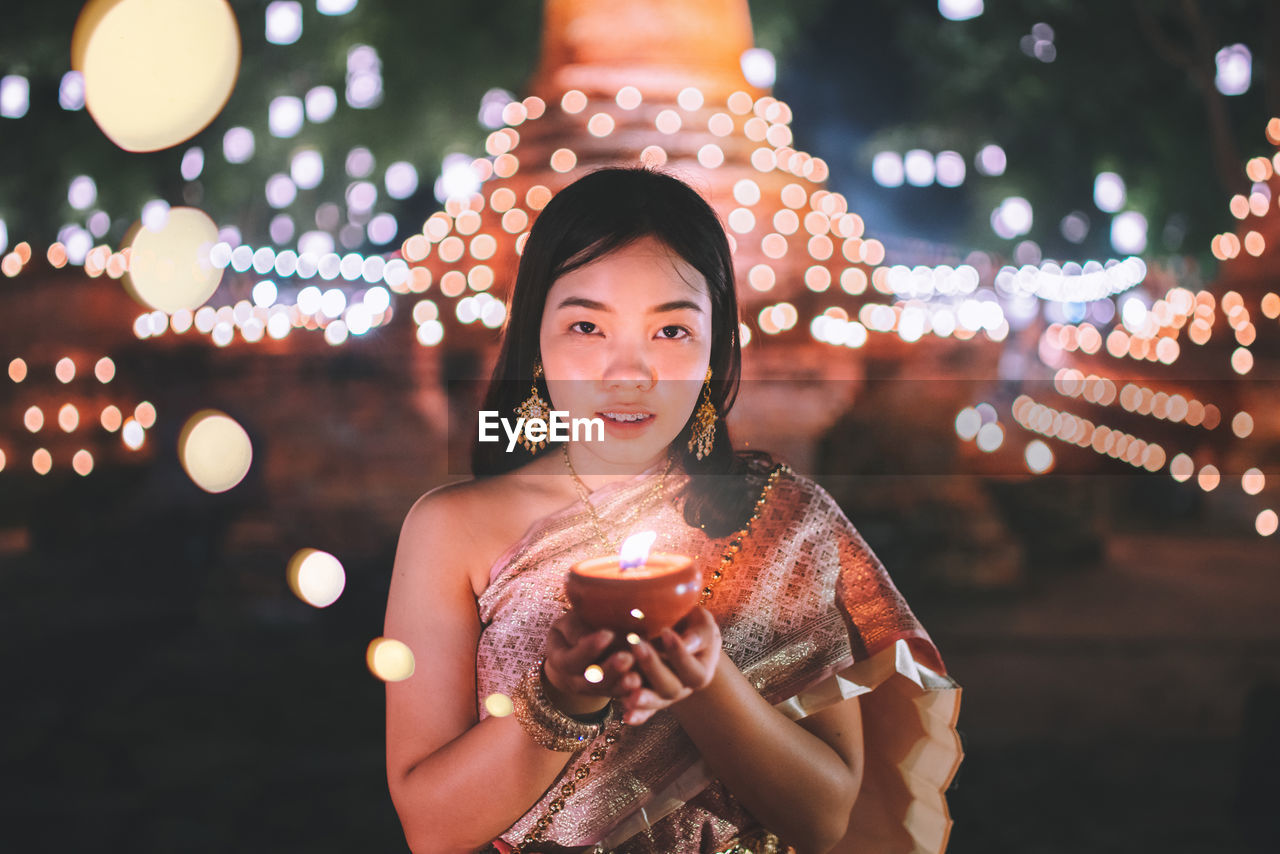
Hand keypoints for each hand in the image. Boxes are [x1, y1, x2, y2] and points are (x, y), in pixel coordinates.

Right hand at [543, 610, 642, 716]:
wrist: (577, 649)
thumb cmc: (575, 627)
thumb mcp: (569, 623)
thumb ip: (577, 629)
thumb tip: (596, 635)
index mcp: (560, 660)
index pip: (571, 659)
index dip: (589, 648)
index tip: (608, 634)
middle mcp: (574, 680)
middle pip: (589, 681)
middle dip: (609, 670)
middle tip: (627, 657)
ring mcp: (592, 689)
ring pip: (606, 691)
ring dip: (621, 685)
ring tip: (636, 678)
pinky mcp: (609, 692)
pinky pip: (619, 695)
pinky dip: (630, 692)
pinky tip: (642, 686)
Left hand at [618, 606, 721, 725]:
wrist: (677, 631)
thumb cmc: (692, 623)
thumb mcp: (701, 622)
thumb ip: (699, 634)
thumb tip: (688, 644)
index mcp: (701, 671)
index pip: (694, 670)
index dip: (680, 653)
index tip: (665, 631)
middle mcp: (684, 688)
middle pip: (671, 689)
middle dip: (653, 667)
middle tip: (636, 644)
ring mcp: (664, 696)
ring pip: (655, 703)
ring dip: (643, 699)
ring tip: (629, 694)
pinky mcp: (647, 698)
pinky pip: (643, 712)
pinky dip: (636, 715)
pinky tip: (626, 717)